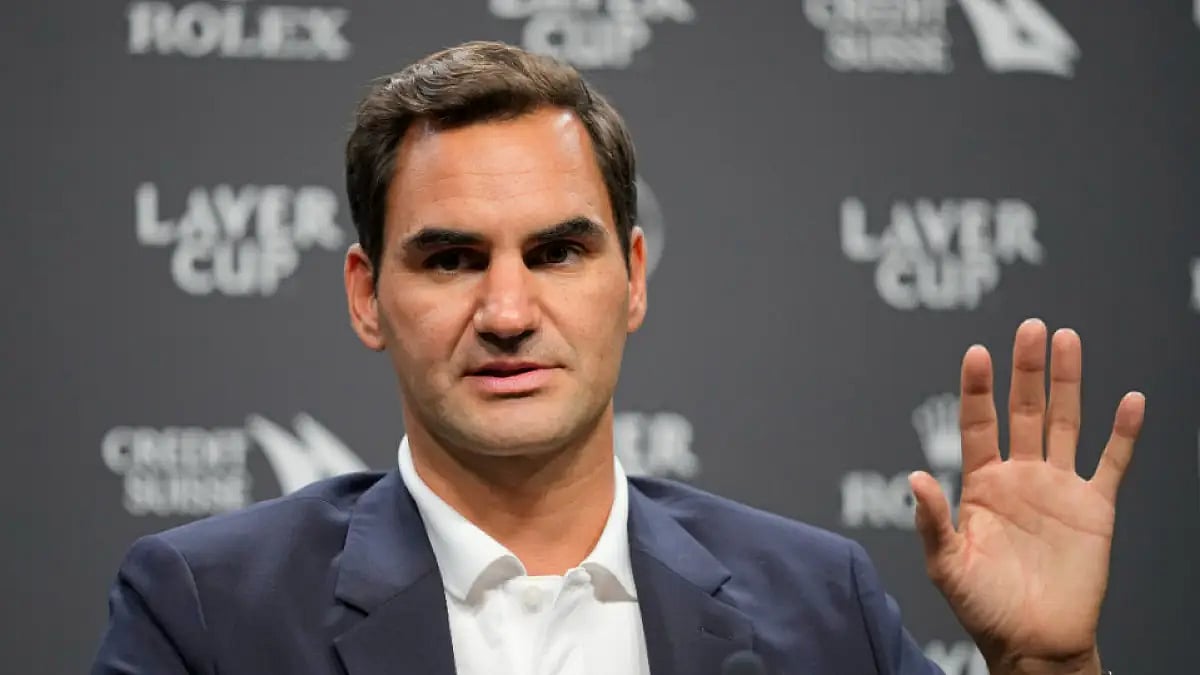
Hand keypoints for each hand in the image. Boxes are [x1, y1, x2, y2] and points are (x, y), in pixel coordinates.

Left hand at [909, 319, 1144, 674]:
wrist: (1033, 642)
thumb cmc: (983, 606)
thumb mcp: (947, 565)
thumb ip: (931, 521)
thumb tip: (912, 478)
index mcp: (981, 484)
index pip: (978, 424)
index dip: (977, 389)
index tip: (976, 352)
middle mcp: (1020, 476)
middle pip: (1025, 410)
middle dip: (1026, 370)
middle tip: (1030, 327)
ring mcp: (1059, 488)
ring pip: (1066, 423)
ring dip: (1068, 383)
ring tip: (1068, 339)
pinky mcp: (1095, 508)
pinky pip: (1113, 463)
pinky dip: (1124, 433)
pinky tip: (1130, 400)